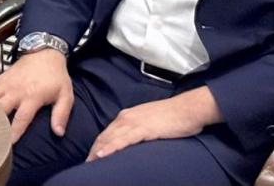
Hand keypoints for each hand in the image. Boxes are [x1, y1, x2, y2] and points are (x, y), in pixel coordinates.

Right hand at [0, 49, 73, 142]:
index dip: (13, 132)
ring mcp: (6, 84)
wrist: (45, 52)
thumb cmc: (56, 76)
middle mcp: (16, 91)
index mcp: (32, 96)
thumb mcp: (66, 95)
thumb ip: (62, 115)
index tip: (7, 144)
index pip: (21, 118)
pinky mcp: (0, 78)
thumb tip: (59, 133)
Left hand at [86, 85, 222, 160]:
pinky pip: (124, 139)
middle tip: (85, 165)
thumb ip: (138, 131)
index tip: (90, 158)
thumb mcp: (149, 123)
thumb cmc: (172, 118)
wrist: (188, 109)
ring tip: (89, 163)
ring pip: (111, 138)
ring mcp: (135, 122)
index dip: (97, 146)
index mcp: (127, 116)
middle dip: (94, 151)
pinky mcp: (144, 128)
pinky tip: (102, 155)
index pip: (107, 133)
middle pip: (105, 136)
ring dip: (98, 151)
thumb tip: (132, 144)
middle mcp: (127, 118)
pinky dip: (112, 147)